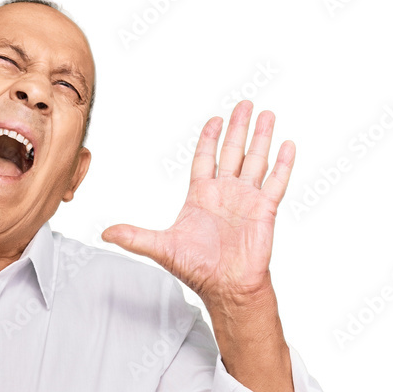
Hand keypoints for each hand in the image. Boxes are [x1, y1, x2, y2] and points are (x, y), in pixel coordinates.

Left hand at [101, 99, 294, 308]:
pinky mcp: (264, 209)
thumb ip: (134, 237)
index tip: (214, 120)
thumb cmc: (196, 269)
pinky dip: (282, 163)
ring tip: (266, 115)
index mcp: (201, 197)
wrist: (225, 286)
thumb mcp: (160, 248)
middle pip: (232, 152)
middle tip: (244, 104)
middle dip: (237, 128)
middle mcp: (225, 194)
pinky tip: (287, 144)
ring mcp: (246, 200)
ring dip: (261, 138)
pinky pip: (276, 181)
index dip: (209, 139)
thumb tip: (105, 233)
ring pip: (255, 161)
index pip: (205, 160)